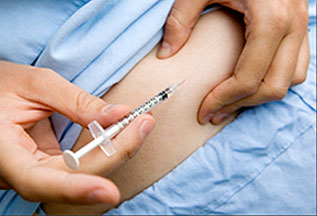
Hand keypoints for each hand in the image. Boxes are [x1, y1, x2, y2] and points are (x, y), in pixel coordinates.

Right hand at [0, 61, 154, 203]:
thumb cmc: (2, 83)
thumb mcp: (37, 83)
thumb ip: (77, 102)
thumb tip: (119, 115)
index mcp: (0, 150)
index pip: (36, 181)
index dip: (74, 189)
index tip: (109, 191)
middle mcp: (15, 170)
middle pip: (70, 178)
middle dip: (112, 154)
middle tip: (143, 125)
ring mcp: (32, 171)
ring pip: (80, 174)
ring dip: (114, 151)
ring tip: (139, 124)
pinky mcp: (46, 166)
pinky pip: (80, 165)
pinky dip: (104, 148)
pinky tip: (124, 131)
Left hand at [157, 0, 309, 123]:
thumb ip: (180, 21)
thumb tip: (167, 55)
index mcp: (270, 19)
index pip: (248, 79)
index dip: (223, 101)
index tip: (203, 111)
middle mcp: (293, 27)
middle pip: (273, 87)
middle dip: (240, 105)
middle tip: (213, 113)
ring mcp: (302, 27)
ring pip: (290, 80)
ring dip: (259, 95)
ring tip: (230, 101)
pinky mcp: (300, 27)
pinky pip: (297, 66)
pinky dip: (274, 79)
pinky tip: (250, 81)